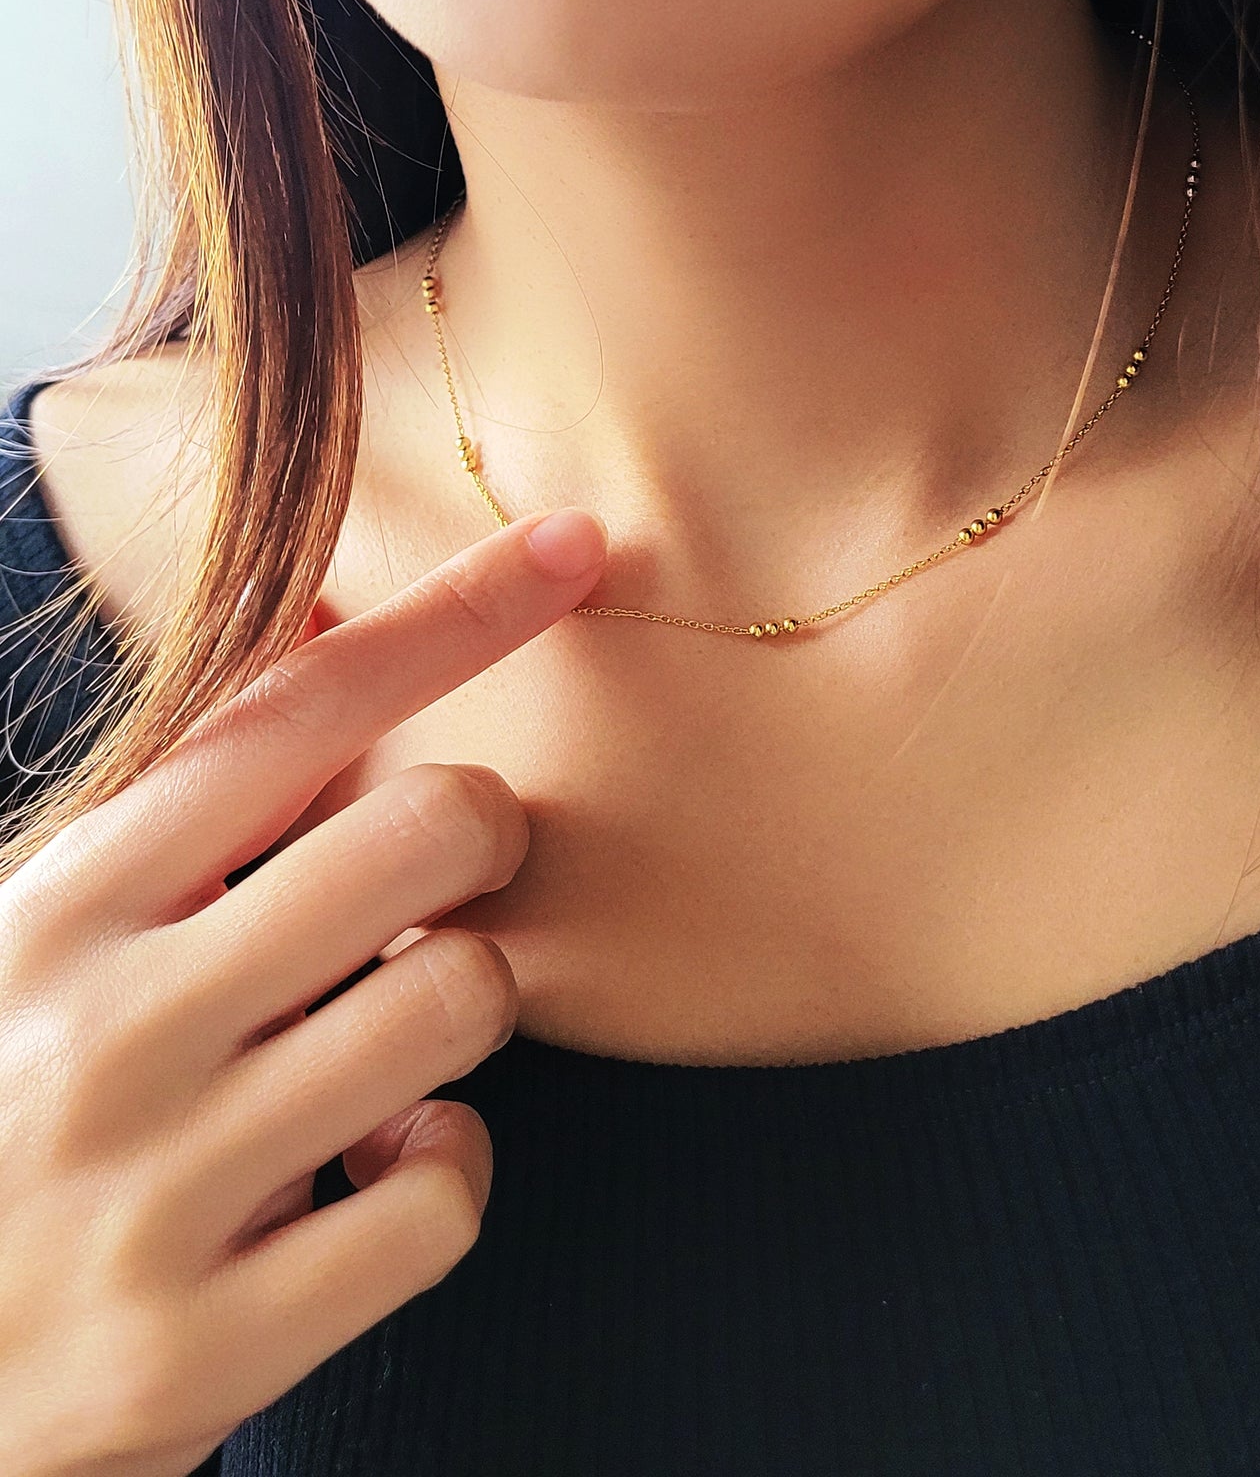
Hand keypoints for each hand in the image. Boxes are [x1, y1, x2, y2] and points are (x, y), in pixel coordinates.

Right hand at [0, 507, 607, 1476]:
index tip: (573, 547)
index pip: (292, 710)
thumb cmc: (13, 1111)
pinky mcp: (203, 1343)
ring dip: (465, 1007)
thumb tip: (336, 612)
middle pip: (423, 831)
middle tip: (448, 881)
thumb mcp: (58, 933)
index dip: (453, 614)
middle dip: (480, 838)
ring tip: (391, 1041)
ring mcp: (153, 1190)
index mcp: (65, 901)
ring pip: (459, 1000)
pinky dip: (445, 1167)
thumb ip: (191, 809)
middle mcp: (103, 1028)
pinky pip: (443, 1197)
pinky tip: (379, 1168)